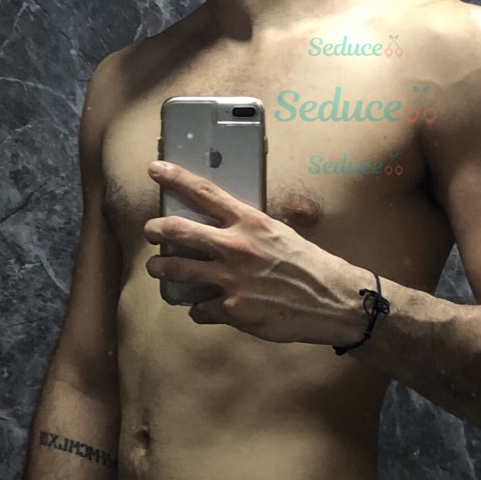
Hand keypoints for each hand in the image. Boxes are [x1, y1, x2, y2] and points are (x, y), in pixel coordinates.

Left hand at [143, 162, 365, 346]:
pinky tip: (204, 307)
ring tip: (158, 268)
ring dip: (161, 268)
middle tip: (149, 231)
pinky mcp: (231, 310)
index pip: (205, 193)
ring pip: (176, 270)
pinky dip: (198, 308)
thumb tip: (235, 223)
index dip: (175, 178)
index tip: (155, 169)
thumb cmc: (309, 264)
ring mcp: (230, 280)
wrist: (331, 300)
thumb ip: (254, 227)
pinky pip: (198, 308)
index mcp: (250, 222)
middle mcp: (235, 247)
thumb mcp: (282, 232)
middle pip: (177, 231)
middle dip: (155, 229)